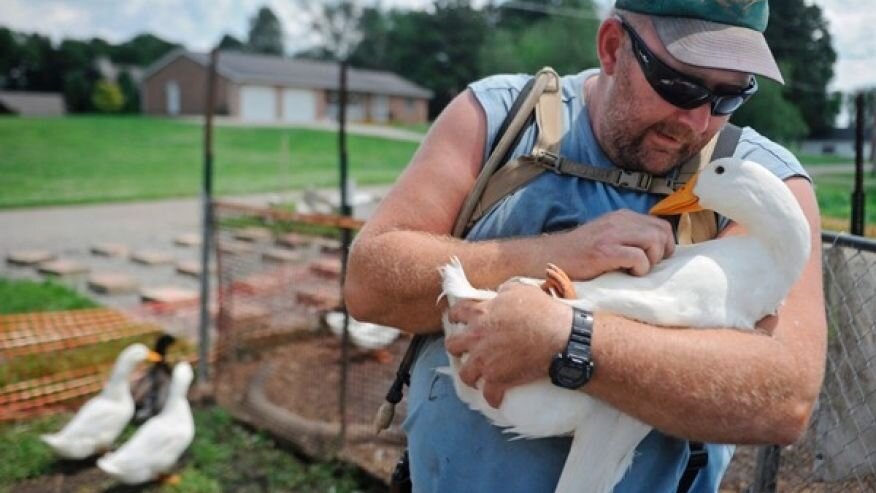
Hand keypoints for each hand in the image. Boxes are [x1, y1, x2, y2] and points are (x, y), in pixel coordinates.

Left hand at [445, 282, 572, 407]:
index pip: (456, 313)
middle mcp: (477, 338)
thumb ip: (503, 292)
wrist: (558, 336)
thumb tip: (499, 295)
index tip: (457, 320)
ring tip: (477, 376)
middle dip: (457, 348)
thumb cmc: (541, 310)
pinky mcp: (498, 380)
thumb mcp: (519, 289)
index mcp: (480, 314)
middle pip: (453, 346)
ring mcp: (485, 361)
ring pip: (465, 374)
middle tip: (465, 349)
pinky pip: (488, 394)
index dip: (455, 317)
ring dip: (470, 375)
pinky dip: (492, 398)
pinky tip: (496, 398)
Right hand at [546, 209, 674, 278]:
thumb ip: (628, 236)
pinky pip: (638, 257)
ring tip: (635, 270)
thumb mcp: (607, 235)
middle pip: (661, 232)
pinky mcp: (605, 251)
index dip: (665, 245)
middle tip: (645, 267)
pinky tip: (627, 273)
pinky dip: (639, 269)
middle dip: (660, 254)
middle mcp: (619, 221)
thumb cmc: (580, 254)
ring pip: (653, 241)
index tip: (654, 260)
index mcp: (622, 217)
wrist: (551, 257)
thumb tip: (657, 249)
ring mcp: (611, 234)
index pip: (661, 225)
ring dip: (650, 261)